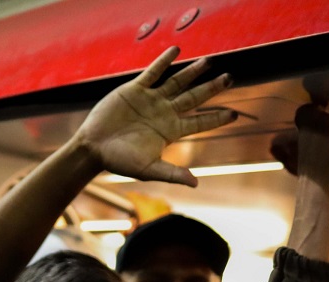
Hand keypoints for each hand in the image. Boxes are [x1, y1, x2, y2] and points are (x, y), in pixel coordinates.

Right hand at [78, 46, 238, 185]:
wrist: (93, 147)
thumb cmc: (120, 161)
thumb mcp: (148, 169)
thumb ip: (172, 174)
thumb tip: (195, 184)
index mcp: (171, 131)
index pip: (200, 122)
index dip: (217, 118)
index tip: (234, 114)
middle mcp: (165, 113)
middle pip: (194, 98)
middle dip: (212, 88)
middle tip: (230, 78)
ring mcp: (151, 100)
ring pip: (177, 82)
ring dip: (193, 72)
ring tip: (209, 61)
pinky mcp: (135, 89)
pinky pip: (153, 72)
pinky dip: (164, 61)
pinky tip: (177, 51)